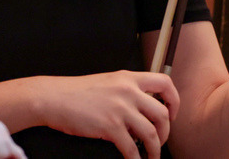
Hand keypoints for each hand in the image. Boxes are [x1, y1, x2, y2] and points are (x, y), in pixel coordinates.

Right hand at [35, 71, 179, 158]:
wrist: (53, 97)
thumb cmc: (76, 92)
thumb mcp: (107, 81)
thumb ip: (126, 89)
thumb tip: (142, 106)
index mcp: (128, 78)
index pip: (165, 83)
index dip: (174, 100)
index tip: (172, 113)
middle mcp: (128, 91)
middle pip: (163, 113)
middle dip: (166, 132)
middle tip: (160, 140)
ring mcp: (120, 108)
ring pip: (152, 133)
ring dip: (155, 150)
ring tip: (151, 157)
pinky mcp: (110, 126)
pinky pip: (132, 148)